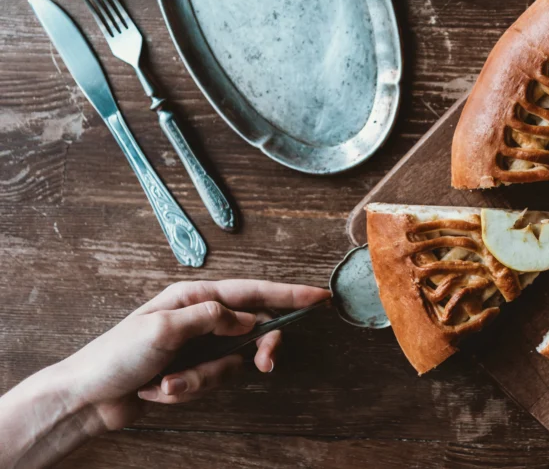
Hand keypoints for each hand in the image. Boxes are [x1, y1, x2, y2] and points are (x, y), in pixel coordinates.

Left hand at [59, 280, 329, 431]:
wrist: (87, 398)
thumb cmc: (115, 356)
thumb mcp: (165, 329)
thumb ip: (212, 318)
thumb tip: (247, 320)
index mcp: (194, 297)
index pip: (253, 292)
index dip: (289, 294)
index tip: (319, 297)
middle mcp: (200, 317)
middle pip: (251, 329)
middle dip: (256, 350)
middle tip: (264, 364)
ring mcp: (196, 347)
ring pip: (230, 364)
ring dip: (200, 380)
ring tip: (166, 384)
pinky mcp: (191, 373)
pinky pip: (211, 383)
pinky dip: (186, 391)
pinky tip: (158, 391)